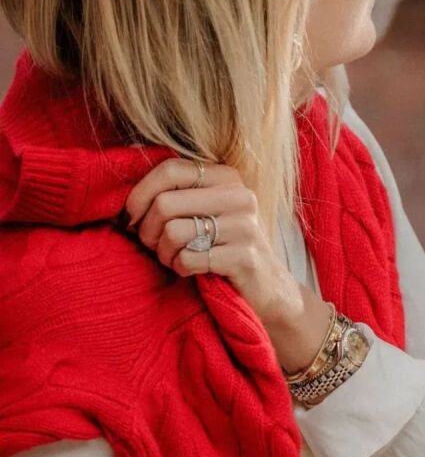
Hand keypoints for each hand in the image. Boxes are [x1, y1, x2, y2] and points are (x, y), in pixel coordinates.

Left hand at [125, 158, 332, 373]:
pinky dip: (181, 268)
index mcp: (227, 177)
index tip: (132, 218)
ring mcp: (245, 226)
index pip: (170, 170)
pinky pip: (189, 259)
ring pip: (173, 232)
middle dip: (148, 231)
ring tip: (174, 258)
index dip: (140, 194)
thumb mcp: (205, 210)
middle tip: (154, 246)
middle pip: (165, 203)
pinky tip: (191, 269)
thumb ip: (176, 194)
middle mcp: (239, 195)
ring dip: (164, 253)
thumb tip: (124, 200)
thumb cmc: (222, 246)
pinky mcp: (244, 257)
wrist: (267, 286)